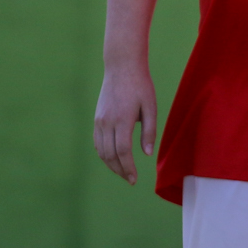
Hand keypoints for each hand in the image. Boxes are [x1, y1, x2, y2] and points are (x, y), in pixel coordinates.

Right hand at [93, 60, 158, 184]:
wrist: (121, 68)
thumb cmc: (140, 86)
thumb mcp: (151, 107)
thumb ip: (149, 131)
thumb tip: (147, 154)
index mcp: (122, 120)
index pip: (122, 151)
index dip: (128, 167)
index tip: (134, 179)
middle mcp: (107, 122)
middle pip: (110, 154)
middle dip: (120, 170)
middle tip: (130, 180)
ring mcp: (99, 120)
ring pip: (101, 150)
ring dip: (111, 164)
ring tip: (122, 172)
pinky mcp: (97, 118)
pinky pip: (98, 141)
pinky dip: (103, 154)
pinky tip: (112, 159)